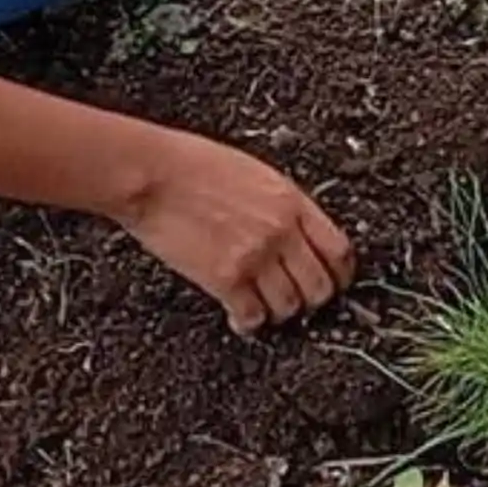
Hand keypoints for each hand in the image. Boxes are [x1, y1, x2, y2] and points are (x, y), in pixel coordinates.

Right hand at [115, 125, 357, 329]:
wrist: (147, 172)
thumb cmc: (186, 164)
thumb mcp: (251, 173)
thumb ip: (279, 205)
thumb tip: (292, 232)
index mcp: (291, 202)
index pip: (339, 251)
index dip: (340, 274)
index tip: (332, 281)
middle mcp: (281, 232)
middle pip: (320, 286)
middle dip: (311, 298)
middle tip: (297, 300)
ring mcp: (255, 257)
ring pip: (290, 305)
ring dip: (279, 312)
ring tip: (264, 309)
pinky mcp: (225, 278)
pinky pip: (252, 315)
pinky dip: (248, 323)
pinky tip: (240, 318)